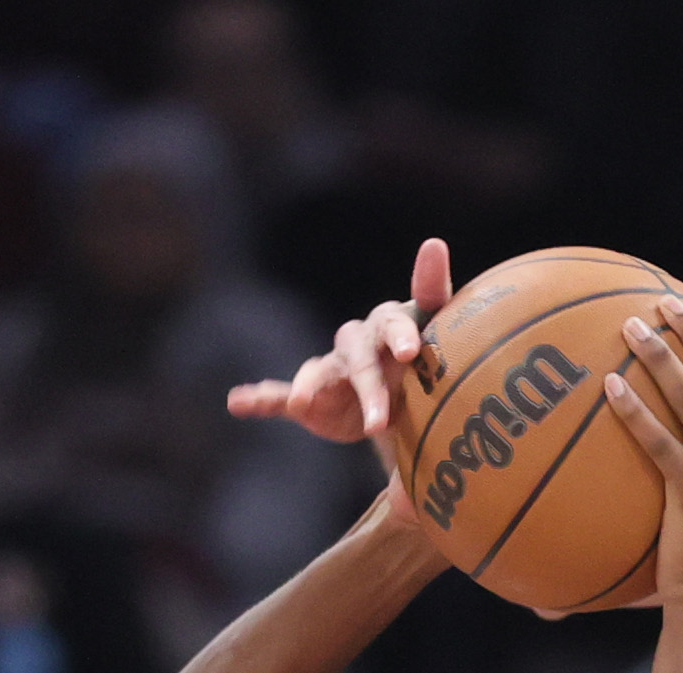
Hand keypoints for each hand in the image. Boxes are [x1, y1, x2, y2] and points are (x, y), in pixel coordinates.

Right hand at [227, 236, 454, 443]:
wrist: (402, 406)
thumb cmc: (426, 364)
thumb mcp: (444, 343)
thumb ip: (438, 303)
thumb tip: (434, 243)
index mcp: (392, 329)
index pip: (396, 323)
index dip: (400, 334)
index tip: (410, 352)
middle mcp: (359, 343)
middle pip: (361, 357)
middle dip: (371, 385)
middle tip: (381, 418)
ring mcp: (333, 367)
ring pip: (323, 375)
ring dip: (314, 389)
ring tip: (303, 401)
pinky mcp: (311, 395)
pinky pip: (281, 394)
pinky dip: (261, 398)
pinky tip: (238, 402)